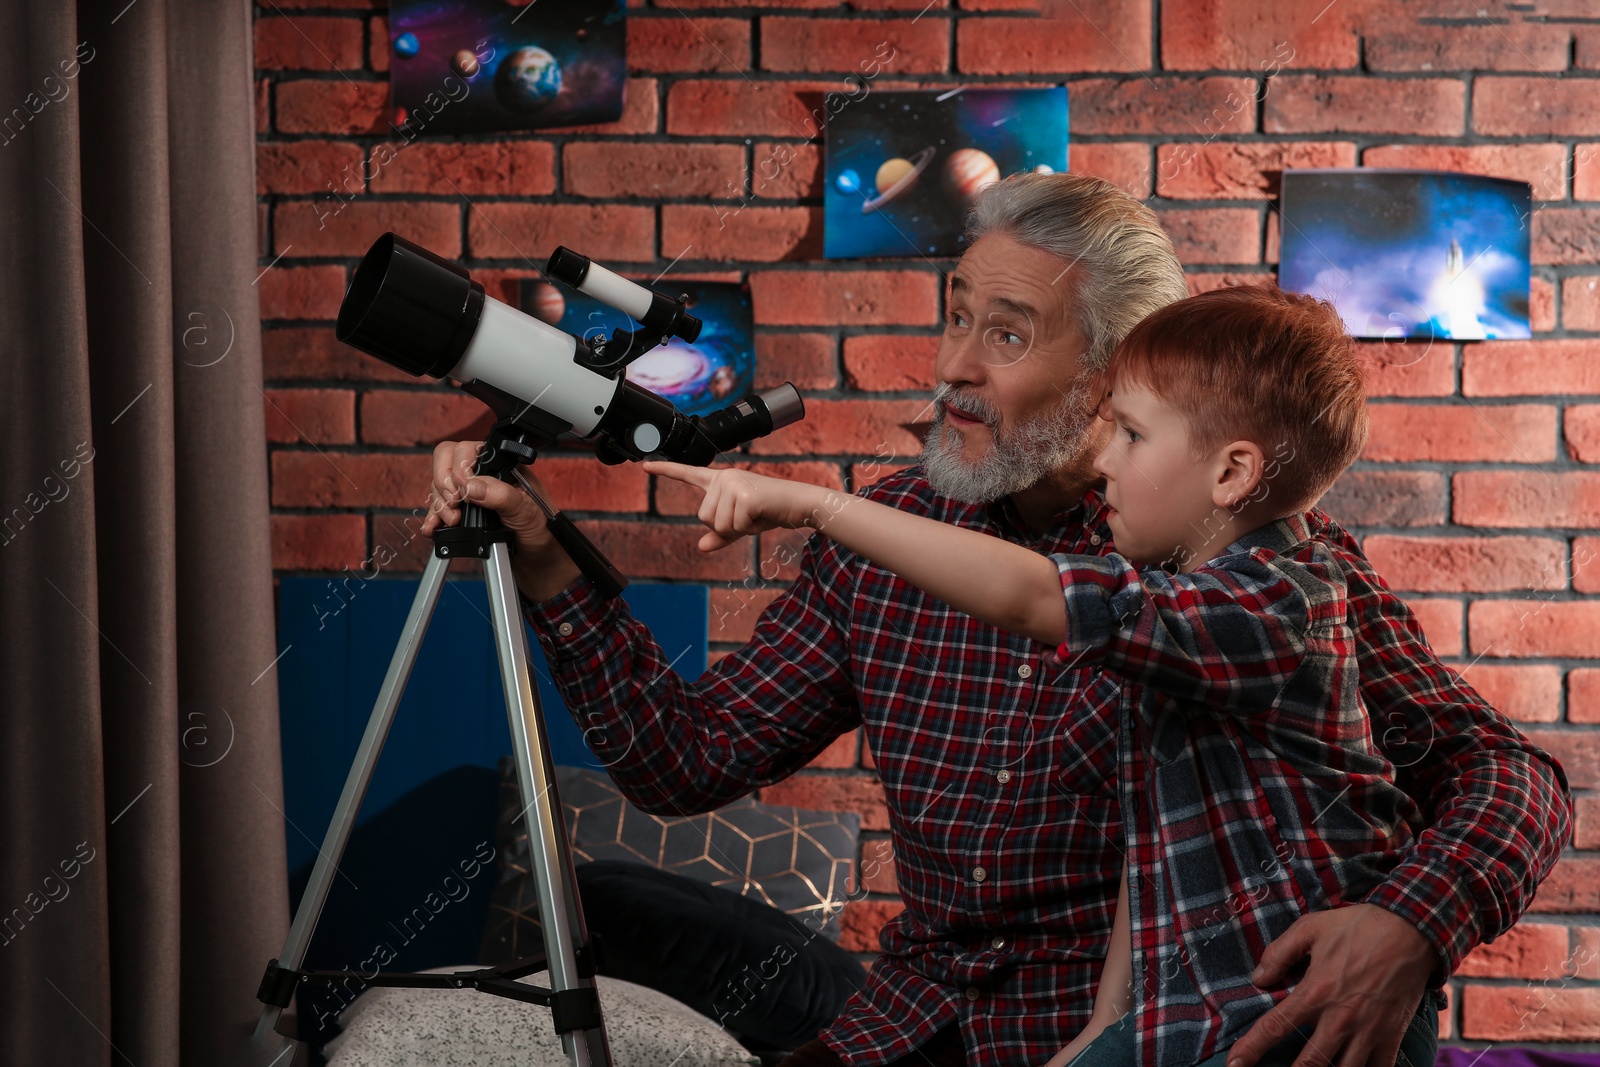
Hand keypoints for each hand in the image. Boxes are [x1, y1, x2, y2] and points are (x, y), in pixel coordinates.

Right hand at [419, 440, 579, 602]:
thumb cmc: (543, 531)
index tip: (462, 491)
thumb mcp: (526, 510)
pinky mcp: (464, 514)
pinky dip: (433, 517)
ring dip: (439, 503)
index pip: (467, 450)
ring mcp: (472, 495)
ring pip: (440, 487)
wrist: (542, 561)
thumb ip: (501, 495)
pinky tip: (433, 527)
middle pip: (446, 463)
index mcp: (502, 466)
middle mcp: (485, 476)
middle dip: (445, 485)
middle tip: (454, 506)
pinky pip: (440, 509)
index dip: (458, 468)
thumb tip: (471, 485)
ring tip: (452, 520)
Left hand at [643, 461, 833, 551]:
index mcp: (719, 481)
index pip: (688, 474)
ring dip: (738, 528)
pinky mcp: (745, 494)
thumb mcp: (741, 525)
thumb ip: (720, 536)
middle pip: (704, 518)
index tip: (644, 465)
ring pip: (718, 524)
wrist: (799, 504)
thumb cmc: (769, 512)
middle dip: (726, 527)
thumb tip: (701, 547)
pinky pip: (734, 526)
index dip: (665, 470)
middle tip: (749, 517)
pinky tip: (762, 515)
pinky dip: (749, 528)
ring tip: (756, 515)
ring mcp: (733, 484)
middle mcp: (723, 478)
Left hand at [1227, 903, 1436, 1066]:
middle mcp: (1340, 1018)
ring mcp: (1369, 1030)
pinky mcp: (1392, 1035)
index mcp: (1315, 991)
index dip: (1251, 1049)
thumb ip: (1279, 954)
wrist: (1411, 930)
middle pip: (1309, 1063)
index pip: (1274, 1028)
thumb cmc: (1357, 927)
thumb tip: (1257, 979)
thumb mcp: (1310, 928)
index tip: (1234, 1065)